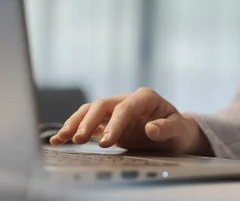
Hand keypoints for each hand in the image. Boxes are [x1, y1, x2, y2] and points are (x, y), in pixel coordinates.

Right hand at [49, 88, 211, 155]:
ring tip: (62, 138)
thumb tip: (151, 128)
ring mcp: (116, 110)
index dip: (114, 124)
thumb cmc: (178, 130)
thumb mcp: (179, 130)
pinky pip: (88, 123)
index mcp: (145, 98)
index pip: (125, 107)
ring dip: (76, 123)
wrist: (175, 133)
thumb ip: (167, 128)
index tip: (106, 142)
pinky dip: (73, 129)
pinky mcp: (107, 122)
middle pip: (103, 105)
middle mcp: (127, 100)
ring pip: (91, 111)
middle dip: (89, 121)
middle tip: (79, 140)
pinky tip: (59, 139)